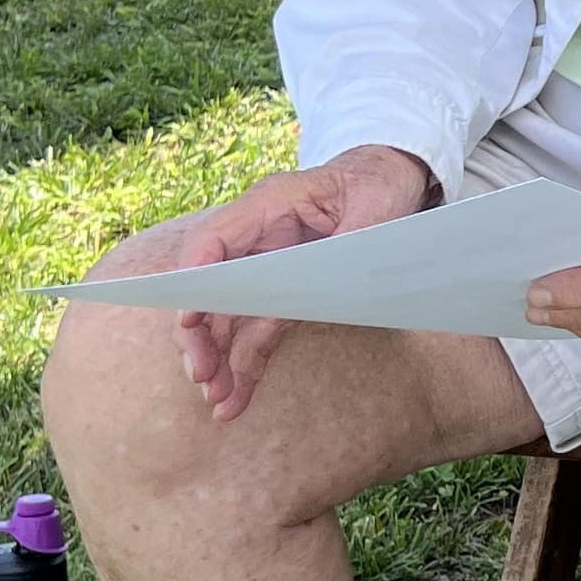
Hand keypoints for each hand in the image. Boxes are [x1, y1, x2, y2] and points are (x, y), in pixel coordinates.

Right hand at [169, 144, 438, 420]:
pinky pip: (257, 329)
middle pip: (212, 287)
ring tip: (219, 401)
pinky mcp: (283, 292)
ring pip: (230, 316)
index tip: (188, 319)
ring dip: (221, 359)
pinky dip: (247, 362)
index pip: (213, 241)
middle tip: (202, 375)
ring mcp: (266, 267)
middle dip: (201, 334)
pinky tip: (236, 397)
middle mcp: (257, 237)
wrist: (391, 179)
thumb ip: (347, 241)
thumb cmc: (378, 184)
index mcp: (269, 205)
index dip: (195, 280)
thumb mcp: (375, 206)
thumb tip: (322, 282)